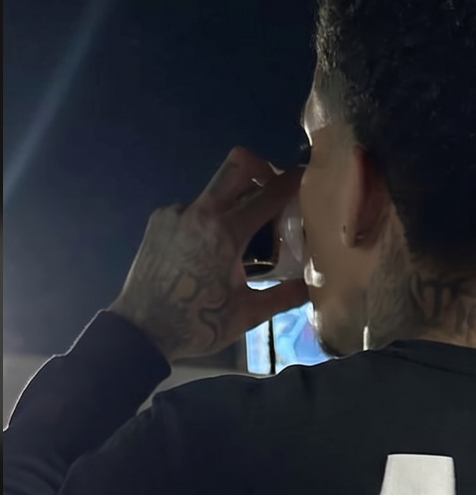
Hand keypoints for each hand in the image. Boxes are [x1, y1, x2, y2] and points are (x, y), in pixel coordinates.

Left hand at [109, 147, 308, 361]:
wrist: (142, 330)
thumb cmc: (198, 325)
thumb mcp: (246, 315)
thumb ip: (283, 296)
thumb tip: (313, 287)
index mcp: (225, 233)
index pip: (269, 194)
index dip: (292, 181)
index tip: (306, 175)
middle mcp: (200, 211)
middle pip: (238, 164)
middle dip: (262, 167)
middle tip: (273, 187)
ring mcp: (177, 211)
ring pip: (214, 190)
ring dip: (233, 202)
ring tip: (239, 238)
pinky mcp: (160, 219)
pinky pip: (193, 208)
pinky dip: (208, 220)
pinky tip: (208, 249)